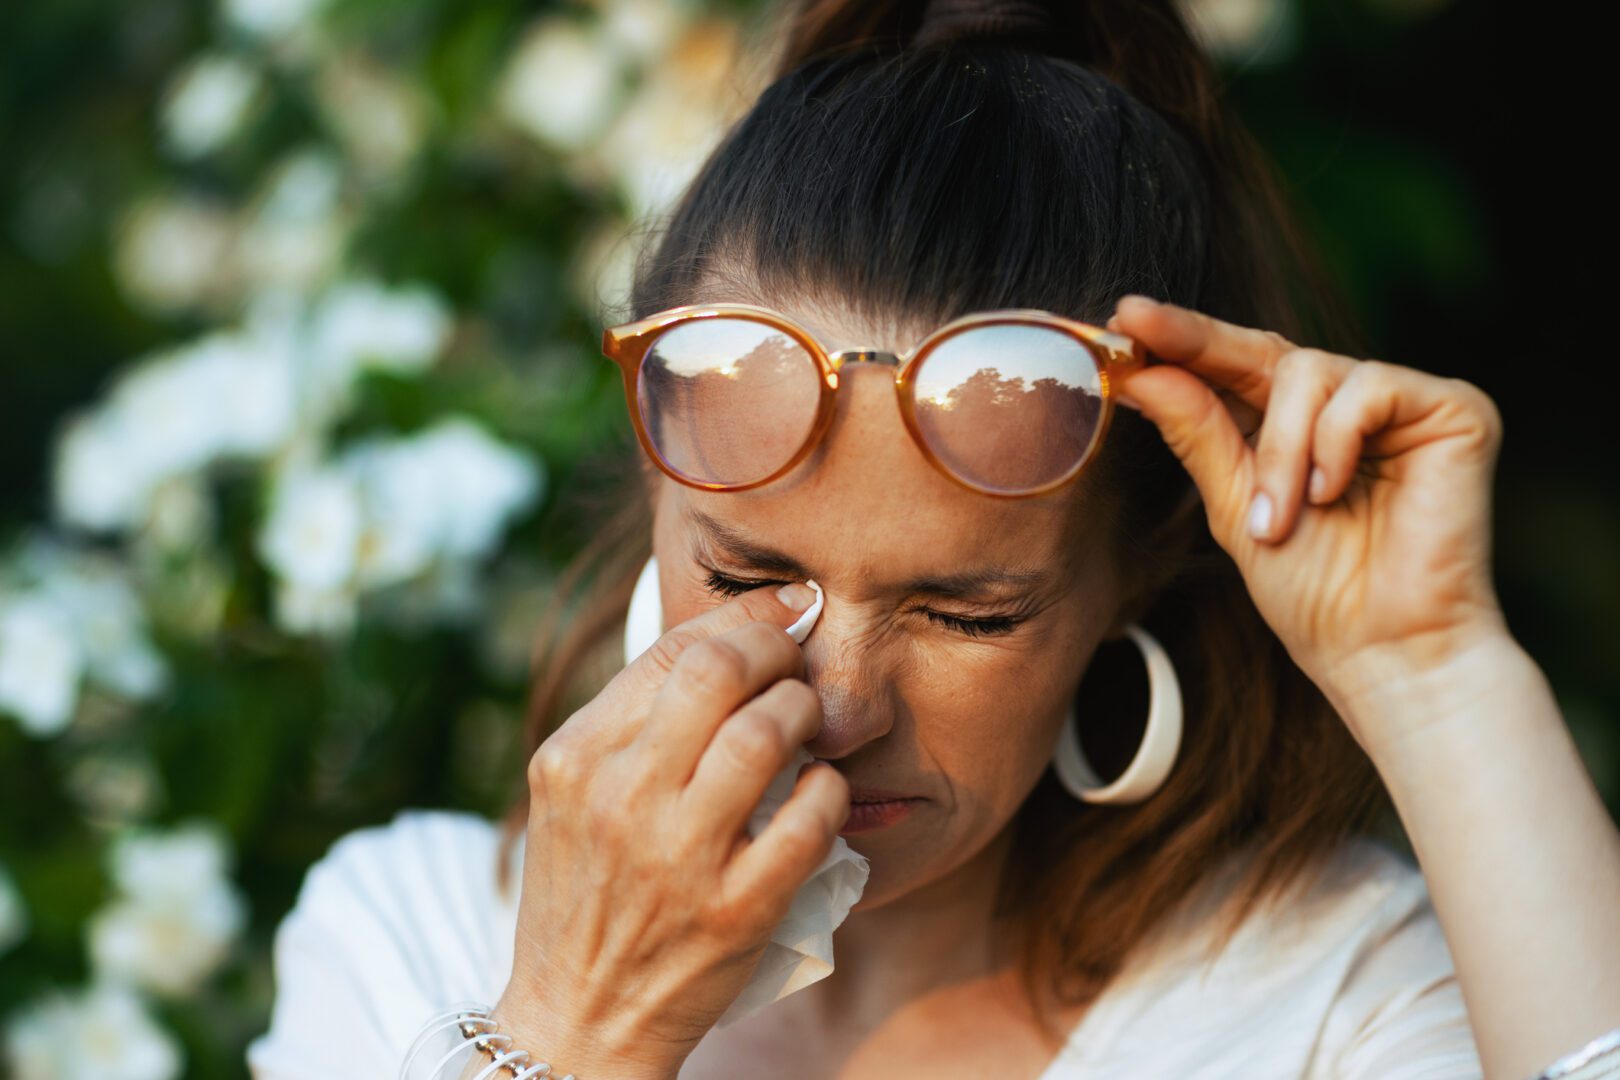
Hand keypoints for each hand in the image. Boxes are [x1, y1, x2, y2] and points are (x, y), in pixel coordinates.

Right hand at [492, 582, 845, 1079]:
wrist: (578, 1019)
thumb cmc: (588, 891)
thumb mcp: (577, 794)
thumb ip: (634, 719)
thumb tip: (731, 636)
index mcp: (575, 757)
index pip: (674, 650)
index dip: (745, 619)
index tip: (783, 616)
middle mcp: (621, 798)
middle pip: (721, 672)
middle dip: (778, 652)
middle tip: (797, 668)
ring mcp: (678, 857)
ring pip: (769, 734)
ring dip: (807, 713)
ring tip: (810, 724)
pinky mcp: (735, 911)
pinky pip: (809, 819)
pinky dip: (829, 793)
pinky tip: (819, 794)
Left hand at [1106, 295, 1509, 756]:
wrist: (1383, 650)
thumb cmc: (1314, 592)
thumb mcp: (1235, 507)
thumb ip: (1199, 434)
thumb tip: (1143, 373)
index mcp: (1297, 427)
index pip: (1235, 366)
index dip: (1181, 339)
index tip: (1122, 317)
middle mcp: (1350, 404)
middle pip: (1265, 349)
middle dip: (1197, 348)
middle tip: (1136, 333)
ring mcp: (1403, 402)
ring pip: (1309, 369)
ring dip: (1279, 451)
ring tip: (1277, 519)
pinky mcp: (1454, 408)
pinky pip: (1367, 388)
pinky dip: (1334, 443)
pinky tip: (1333, 494)